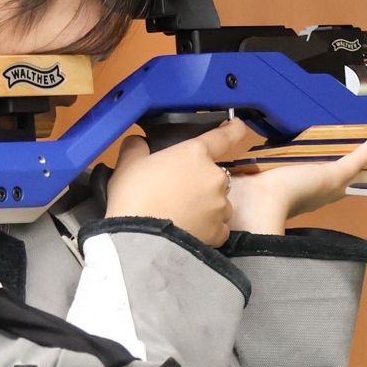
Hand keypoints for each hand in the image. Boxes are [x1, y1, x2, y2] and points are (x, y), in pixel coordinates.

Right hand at [106, 118, 260, 246]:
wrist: (138, 240)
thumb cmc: (132, 197)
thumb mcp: (128, 165)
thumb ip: (137, 147)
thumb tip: (139, 142)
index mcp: (195, 154)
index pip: (223, 136)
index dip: (233, 130)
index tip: (238, 126)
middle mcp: (214, 177)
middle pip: (214, 175)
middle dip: (201, 182)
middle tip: (176, 193)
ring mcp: (220, 205)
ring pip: (219, 202)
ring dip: (206, 206)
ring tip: (181, 215)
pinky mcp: (219, 231)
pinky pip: (218, 227)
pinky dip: (208, 228)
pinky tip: (190, 231)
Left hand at [226, 133, 366, 235]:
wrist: (254, 206)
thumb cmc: (244, 201)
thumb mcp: (245, 181)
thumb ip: (243, 174)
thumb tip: (231, 168)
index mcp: (296, 197)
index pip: (320, 188)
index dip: (335, 183)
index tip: (343, 179)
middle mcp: (316, 194)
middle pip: (350, 185)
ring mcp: (328, 186)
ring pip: (360, 176)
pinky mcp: (334, 176)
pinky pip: (357, 159)